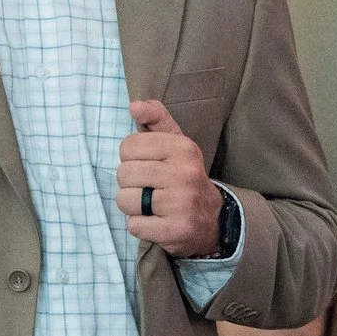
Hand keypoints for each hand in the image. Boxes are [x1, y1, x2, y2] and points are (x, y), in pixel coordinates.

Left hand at [118, 100, 222, 258]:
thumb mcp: (176, 142)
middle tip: (148, 187)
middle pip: (124, 174)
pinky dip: (140, 226)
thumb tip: (133, 105)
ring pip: (125, 200)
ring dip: (132, 205)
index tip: (148, 165)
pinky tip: (156, 221)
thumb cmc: (183, 175)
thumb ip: (156, 118)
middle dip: (130, 183)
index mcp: (183, 148)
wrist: (212, 218)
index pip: (128, 146)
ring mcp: (181, 204)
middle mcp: (185, 174)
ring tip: (150, 204)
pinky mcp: (176, 230)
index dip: (131, 158)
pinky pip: (134, 226)